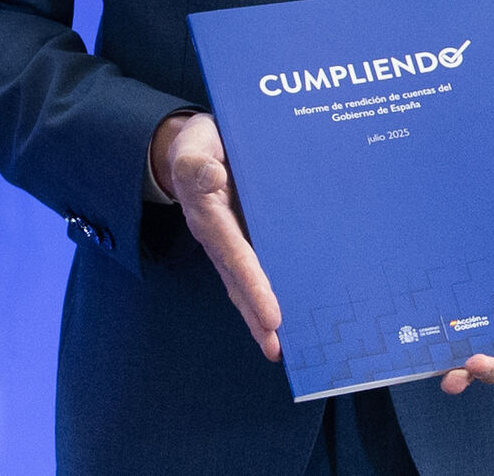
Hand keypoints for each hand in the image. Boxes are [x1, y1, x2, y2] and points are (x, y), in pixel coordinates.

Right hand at [151, 111, 283, 360]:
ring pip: (252, 282)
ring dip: (266, 315)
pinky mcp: (252, 238)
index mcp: (209, 216)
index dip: (253, 284)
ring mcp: (238, 241)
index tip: (271, 314)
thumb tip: (213, 177)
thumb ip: (196, 162)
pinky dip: (278, 290)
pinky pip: (266, 266)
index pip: (234, 255)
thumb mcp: (192, 144)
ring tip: (288, 347)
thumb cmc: (199, 145)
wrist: (202, 146)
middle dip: (258, 316)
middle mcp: (223, 237)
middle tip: (278, 348)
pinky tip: (300, 308)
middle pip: (241, 282)